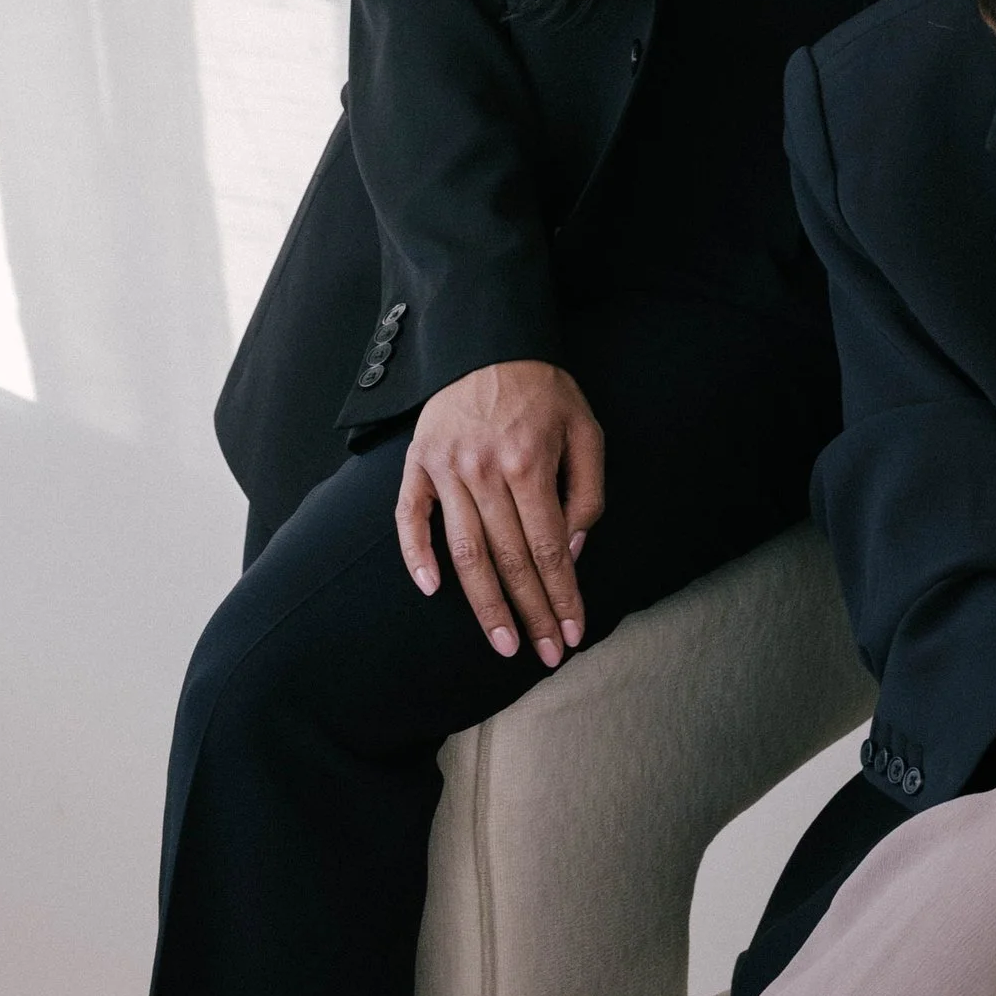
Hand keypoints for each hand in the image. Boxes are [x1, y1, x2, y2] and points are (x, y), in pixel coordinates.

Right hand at [396, 361, 605, 663]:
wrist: (489, 341)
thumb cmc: (544, 389)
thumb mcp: (585, 429)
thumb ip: (586, 493)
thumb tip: (571, 550)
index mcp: (528, 463)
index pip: (548, 549)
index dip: (562, 595)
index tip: (572, 632)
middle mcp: (484, 472)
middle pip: (509, 560)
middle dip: (531, 613)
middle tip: (545, 654)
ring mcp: (445, 470)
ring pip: (463, 553)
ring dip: (483, 604)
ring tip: (503, 643)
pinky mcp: (417, 464)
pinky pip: (409, 518)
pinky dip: (415, 556)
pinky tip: (430, 590)